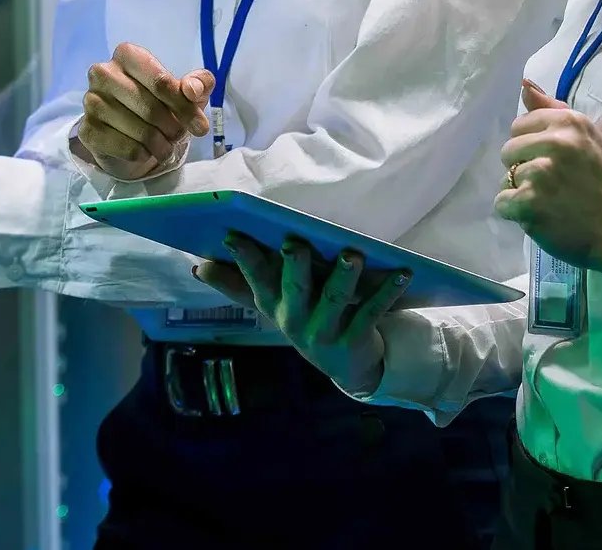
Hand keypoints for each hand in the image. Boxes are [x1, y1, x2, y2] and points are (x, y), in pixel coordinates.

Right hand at [78, 44, 212, 181]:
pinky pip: (125, 147)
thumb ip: (199, 83)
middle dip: (174, 128)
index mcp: (128, 54)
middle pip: (150, 107)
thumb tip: (193, 89)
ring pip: (139, 130)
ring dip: (160, 145)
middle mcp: (103, 72)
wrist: (129, 133)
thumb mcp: (187, 91)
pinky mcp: (86, 129)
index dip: (185, 107)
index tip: (201, 127)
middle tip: (180, 137)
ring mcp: (91, 101)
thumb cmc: (161, 104)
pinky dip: (142, 154)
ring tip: (165, 147)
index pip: (161, 82)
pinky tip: (146, 152)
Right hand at [205, 234, 409, 396]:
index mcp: (274, 304)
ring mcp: (324, 331)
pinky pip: (371, 312)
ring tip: (352, 256)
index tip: (233, 235)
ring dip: (343, 277)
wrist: (347, 366)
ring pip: (333, 300)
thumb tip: (199, 266)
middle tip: (295, 244)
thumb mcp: (270, 305)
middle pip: (293, 289)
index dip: (244, 259)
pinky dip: (387, 291)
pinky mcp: (354, 339)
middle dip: (293, 267)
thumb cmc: (304, 319)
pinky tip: (401, 271)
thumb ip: (236, 284)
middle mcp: (294, 319)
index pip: (255, 278)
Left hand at [496, 82, 601, 280]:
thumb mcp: (588, 137)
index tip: (550, 160)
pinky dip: (515, 212)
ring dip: (521, 192)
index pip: (520, 125)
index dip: (530, 145)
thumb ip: (553, 109)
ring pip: (506, 177)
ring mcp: (540, 173)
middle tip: (549, 183)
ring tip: (547, 201)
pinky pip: (502, 202)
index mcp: (569, 122)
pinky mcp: (529, 202)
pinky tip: (537, 214)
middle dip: (522, 167)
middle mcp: (554, 142)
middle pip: (508, 150)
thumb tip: (524, 85)